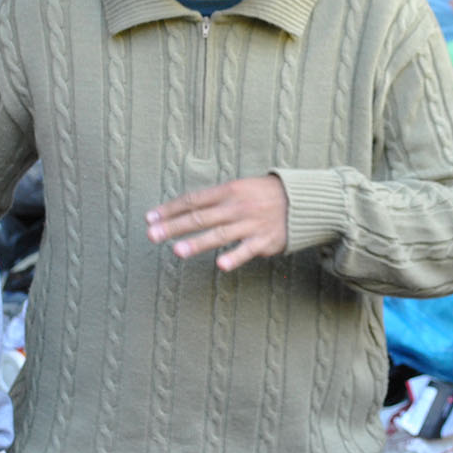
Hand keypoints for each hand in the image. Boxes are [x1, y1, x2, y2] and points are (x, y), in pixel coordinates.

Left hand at [147, 175, 287, 272]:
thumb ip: (214, 199)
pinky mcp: (264, 240)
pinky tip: (221, 265)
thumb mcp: (239, 187)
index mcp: (228, 190)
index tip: (150, 218)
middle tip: (152, 235)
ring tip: (177, 251)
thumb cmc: (263, 195)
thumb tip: (183, 209)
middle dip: (174, 226)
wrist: (302, 200)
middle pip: (201, 217)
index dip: (170, 209)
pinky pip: (247, 250)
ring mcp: (251, 224)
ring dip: (198, 243)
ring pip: (220, 234)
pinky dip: (235, 257)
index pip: (193, 200)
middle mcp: (237, 206)